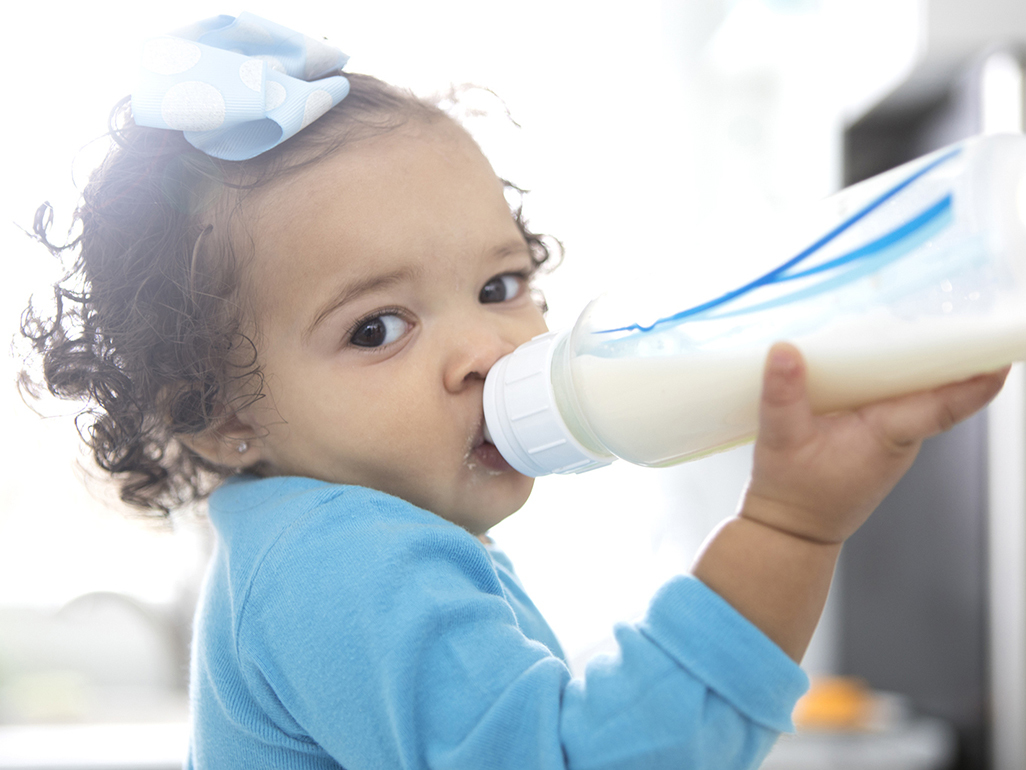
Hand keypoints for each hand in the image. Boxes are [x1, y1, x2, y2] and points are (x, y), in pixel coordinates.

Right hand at [741, 343, 1008, 544]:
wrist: (790, 532)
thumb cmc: (792, 495)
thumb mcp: (780, 442)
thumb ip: (782, 395)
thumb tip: (785, 349)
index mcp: (887, 436)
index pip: (946, 407)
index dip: (978, 383)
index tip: (1002, 359)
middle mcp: (898, 439)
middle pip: (936, 390)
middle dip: (948, 354)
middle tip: (953, 313)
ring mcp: (889, 440)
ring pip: (915, 395)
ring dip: (917, 364)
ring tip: (911, 323)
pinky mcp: (874, 439)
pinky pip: (894, 402)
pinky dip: (891, 378)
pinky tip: (873, 358)